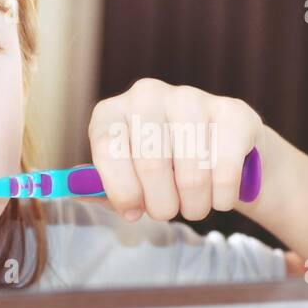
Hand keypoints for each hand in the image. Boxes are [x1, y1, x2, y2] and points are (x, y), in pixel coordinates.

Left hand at [87, 77, 262, 221]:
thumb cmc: (164, 170)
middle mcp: (148, 95)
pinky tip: (219, 194)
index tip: (132, 212)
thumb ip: (101, 188)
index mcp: (112, 111)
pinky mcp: (232, 113)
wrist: (221, 153)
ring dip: (194, 206)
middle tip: (168, 212)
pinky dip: (222, 198)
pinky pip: (225, 174)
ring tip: (194, 205)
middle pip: (151, 164)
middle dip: (161, 205)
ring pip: (191, 175)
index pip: (108, 149)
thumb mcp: (127, 178)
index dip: (121, 190)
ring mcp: (192, 98)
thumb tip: (74, 190)